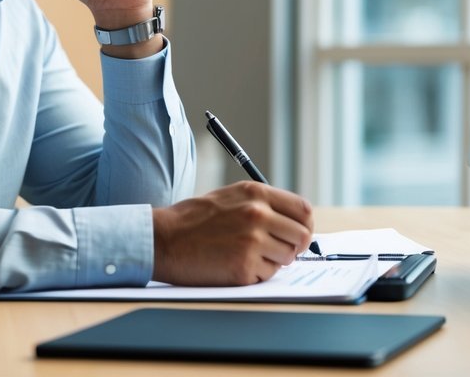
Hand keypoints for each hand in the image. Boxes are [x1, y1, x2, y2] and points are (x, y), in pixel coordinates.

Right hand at [150, 181, 314, 285]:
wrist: (164, 239)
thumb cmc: (194, 220)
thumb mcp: (231, 197)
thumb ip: (263, 205)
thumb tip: (294, 222)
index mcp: (256, 194)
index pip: (303, 210)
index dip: (305, 225)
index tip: (299, 235)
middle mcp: (257, 214)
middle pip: (301, 236)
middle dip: (293, 247)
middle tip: (278, 251)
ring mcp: (252, 242)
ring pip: (286, 258)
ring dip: (272, 260)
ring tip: (246, 255)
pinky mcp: (243, 267)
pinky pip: (266, 275)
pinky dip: (255, 274)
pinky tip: (233, 264)